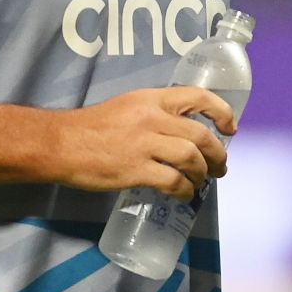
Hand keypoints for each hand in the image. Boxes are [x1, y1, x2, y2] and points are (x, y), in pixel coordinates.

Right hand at [56, 87, 235, 201]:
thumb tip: (183, 132)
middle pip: (201, 135)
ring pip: (191, 158)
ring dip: (203, 173)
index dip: (222, 112)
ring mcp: (144, 144)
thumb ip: (156, 114)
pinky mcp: (135, 169)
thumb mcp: (128, 106)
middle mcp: (152, 117)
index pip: (198, 96)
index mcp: (152, 99)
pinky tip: (185, 195)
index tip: (230, 128)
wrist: (61, 143)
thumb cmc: (93, 127)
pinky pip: (173, 181)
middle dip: (218, 154)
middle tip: (221, 166)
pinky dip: (185, 190)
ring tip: (203, 181)